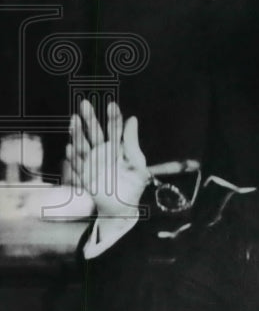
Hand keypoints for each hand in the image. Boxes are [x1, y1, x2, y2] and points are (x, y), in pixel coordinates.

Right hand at [67, 100, 148, 217]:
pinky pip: (78, 165)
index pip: (114, 129)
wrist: (123, 207)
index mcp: (117, 148)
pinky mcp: (85, 176)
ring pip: (83, 145)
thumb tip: (132, 118)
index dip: (113, 117)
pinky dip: (73, 157)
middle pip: (95, 133)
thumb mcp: (137, 163)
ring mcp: (93, 163)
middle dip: (90, 119)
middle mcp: (103, 152)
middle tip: (84, 103)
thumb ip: (131, 143)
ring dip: (78, 133)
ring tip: (74, 119)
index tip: (112, 104)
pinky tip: (69, 147)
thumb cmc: (133, 184)